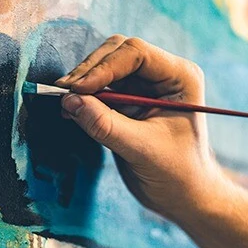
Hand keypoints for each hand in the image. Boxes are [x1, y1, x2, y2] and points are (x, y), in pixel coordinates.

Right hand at [56, 35, 229, 221]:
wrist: (183, 195)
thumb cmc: (176, 173)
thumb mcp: (141, 149)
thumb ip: (105, 124)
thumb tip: (70, 101)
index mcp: (179, 77)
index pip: (136, 54)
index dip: (103, 67)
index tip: (78, 89)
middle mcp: (162, 74)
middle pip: (117, 53)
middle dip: (89, 71)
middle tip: (64, 92)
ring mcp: (143, 86)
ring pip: (104, 67)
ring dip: (82, 82)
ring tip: (65, 102)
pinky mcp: (127, 101)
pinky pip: (99, 88)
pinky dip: (83, 96)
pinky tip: (71, 110)